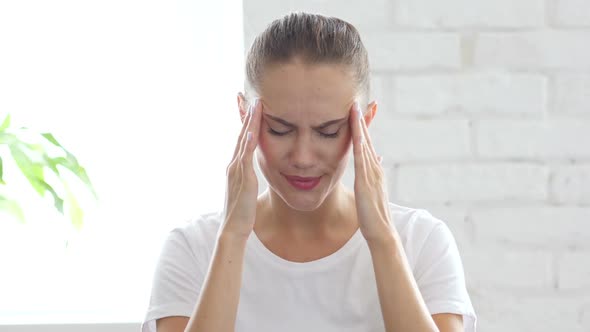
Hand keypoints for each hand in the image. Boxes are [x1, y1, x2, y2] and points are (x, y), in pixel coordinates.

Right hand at [221, 98, 261, 238]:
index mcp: (236, 166)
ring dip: (249, 123)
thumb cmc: (242, 212)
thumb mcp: (247, 190)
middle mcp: (234, 164)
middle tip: (249, 96)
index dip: (246, 122)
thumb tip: (254, 173)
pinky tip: (252, 131)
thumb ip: (249, 178)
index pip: (242, 139)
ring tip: (254, 105)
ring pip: (243, 141)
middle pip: (241, 134)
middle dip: (245, 115)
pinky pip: (246, 158)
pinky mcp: (243, 179)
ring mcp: (237, 170)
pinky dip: (248, 143)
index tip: (250, 106)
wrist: (233, 228)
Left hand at [350, 102, 393, 242]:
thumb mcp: (372, 191)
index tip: (359, 110)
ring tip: (355, 108)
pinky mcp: (366, 181)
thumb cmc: (374, 214)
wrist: (382, 232)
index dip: (363, 126)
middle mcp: (375, 168)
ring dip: (360, 126)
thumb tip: (378, 159)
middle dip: (363, 119)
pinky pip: (362, 158)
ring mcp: (372, 173)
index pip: (368, 143)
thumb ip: (373, 175)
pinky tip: (355, 132)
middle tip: (359, 99)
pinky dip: (359, 143)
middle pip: (368, 139)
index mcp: (374, 170)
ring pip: (365, 144)